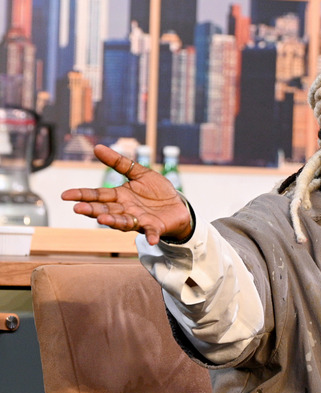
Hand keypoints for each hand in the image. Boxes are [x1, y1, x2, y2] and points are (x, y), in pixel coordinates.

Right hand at [61, 144, 191, 245]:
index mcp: (120, 196)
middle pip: (106, 209)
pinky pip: (152, 232)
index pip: (97, 195)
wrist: (178, 206)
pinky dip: (152, 236)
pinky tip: (152, 240)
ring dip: (113, 221)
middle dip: (92, 210)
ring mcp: (139, 220)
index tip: (65, 195)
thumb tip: (97, 147)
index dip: (82, 195)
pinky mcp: (155, 227)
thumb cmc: (157, 191)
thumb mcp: (140, 173)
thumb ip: (119, 163)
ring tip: (103, 219)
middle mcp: (126, 210)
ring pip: (123, 221)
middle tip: (78, 209)